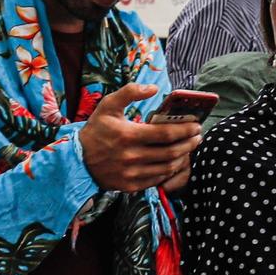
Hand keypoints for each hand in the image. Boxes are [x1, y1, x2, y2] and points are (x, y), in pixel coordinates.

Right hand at [79, 83, 200, 191]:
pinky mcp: (130, 186)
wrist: (77, 161)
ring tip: (188, 148)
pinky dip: (169, 171)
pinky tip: (173, 162)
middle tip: (198, 137)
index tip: (196, 125)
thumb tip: (153, 88)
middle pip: (171, 152)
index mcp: (128, 135)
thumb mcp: (108, 105)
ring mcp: (131, 173)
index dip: (185, 130)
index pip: (166, 133)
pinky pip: (157, 180)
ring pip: (167, 167)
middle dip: (189, 144)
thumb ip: (130, 92)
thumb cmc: (96, 130)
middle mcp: (132, 156)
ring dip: (182, 158)